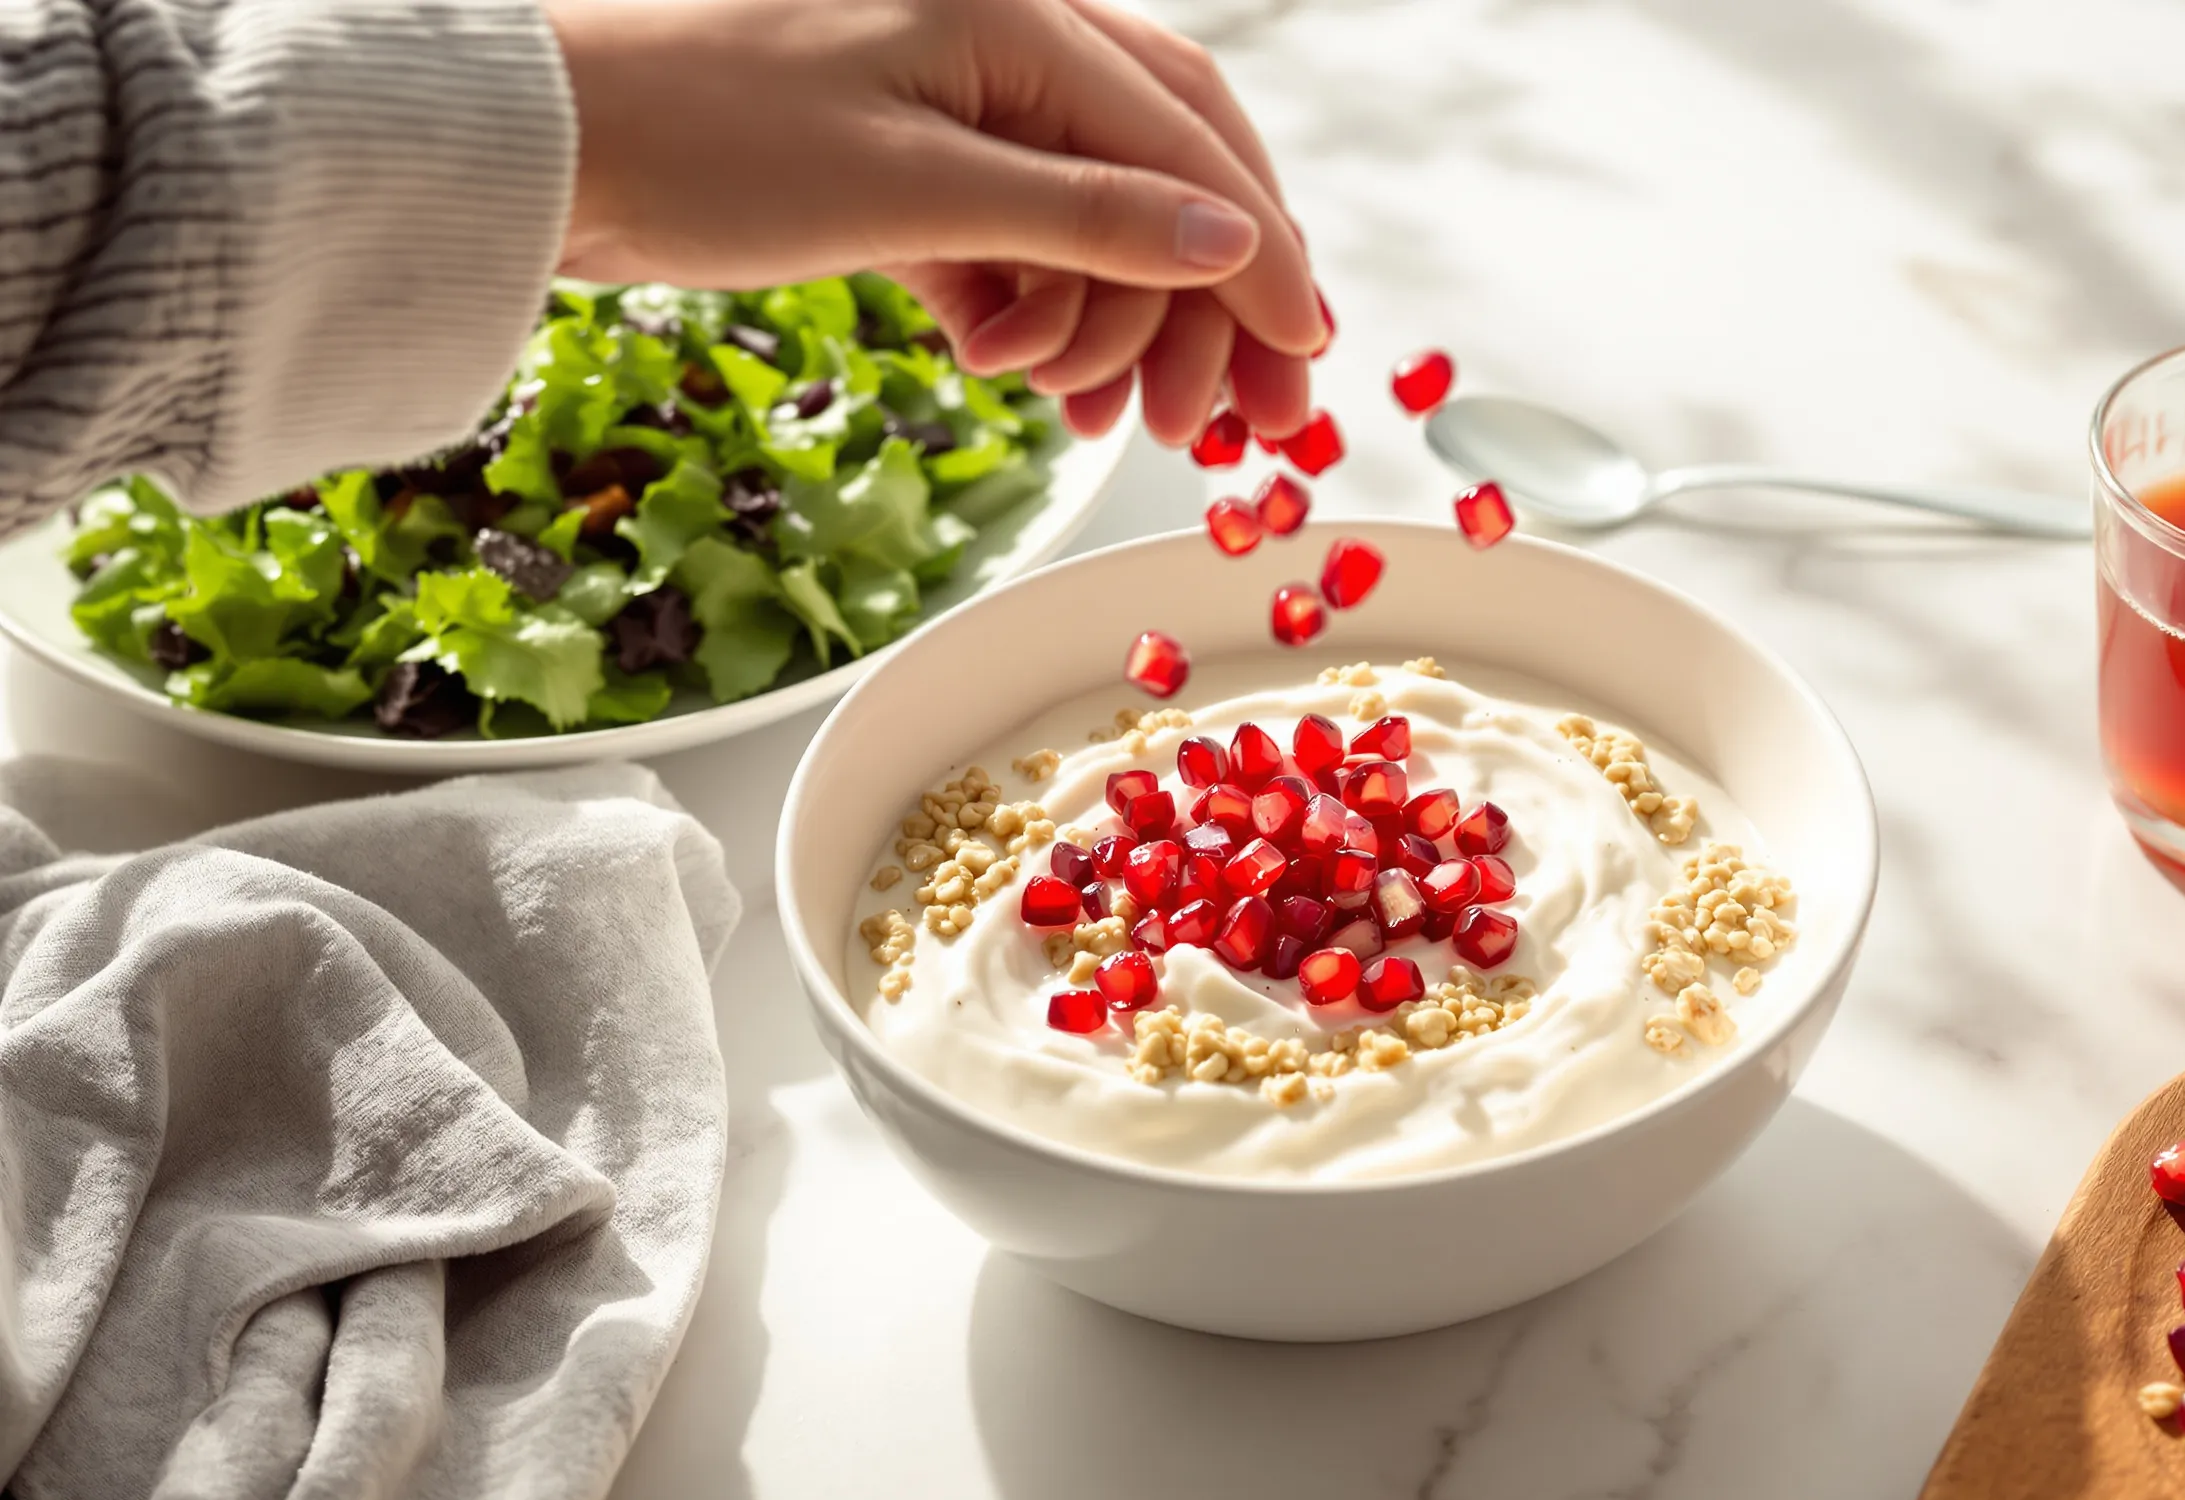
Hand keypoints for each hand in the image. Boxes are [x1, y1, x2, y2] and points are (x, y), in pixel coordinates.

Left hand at [547, 0, 1323, 442]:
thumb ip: (1085, 217)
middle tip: (1230, 429)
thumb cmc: (701, 140)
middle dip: (1202, 304)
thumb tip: (1229, 247)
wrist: (532, 144)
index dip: (1261, 261)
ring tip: (1089, 414)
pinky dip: (1032, 308)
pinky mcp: (904, 153)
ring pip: (1092, 211)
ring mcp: (954, 96)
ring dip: (1106, 319)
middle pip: (1165, 170)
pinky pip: (1013, 231)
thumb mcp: (913, 190)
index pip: (1190, 145)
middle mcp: (1004, 38)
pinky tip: (1023, 376)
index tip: (1307, 365)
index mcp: (1019, 14)